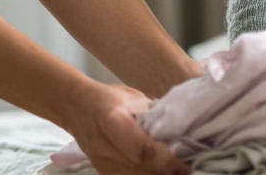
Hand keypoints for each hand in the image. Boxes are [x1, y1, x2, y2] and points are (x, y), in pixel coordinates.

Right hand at [65, 81, 188, 174]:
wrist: (78, 108)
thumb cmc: (110, 99)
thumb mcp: (134, 98)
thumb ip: (155, 116)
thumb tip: (184, 132)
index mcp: (113, 119)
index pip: (142, 150)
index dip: (166, 159)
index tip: (185, 162)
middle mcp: (104, 146)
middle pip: (143, 169)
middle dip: (168, 172)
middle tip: (187, 170)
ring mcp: (101, 163)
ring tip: (176, 173)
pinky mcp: (103, 173)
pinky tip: (160, 172)